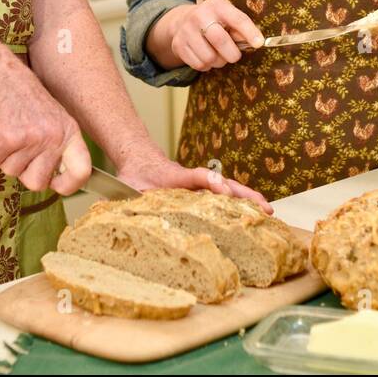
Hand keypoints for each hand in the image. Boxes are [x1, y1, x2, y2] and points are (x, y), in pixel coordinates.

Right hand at [0, 43, 91, 196]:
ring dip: (3, 156)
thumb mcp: (50, 115)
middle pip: (38, 183)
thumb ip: (56, 143)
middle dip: (23, 171)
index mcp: (69, 131)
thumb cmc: (19, 93)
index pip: (82, 171)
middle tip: (17, 146)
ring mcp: (31, 140)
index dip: (69, 186)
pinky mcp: (7, 140)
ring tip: (5, 129)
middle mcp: (54, 137)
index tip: (56, 185)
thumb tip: (56, 177)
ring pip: (12, 172)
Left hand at [115, 147, 273, 214]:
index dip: (209, 182)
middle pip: (223, 183)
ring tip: (268, 213)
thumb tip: (109, 208)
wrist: (140, 159)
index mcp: (174, 179)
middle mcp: (193, 181)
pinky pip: (225, 197)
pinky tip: (255, 217)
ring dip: (248, 200)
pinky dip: (242, 205)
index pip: (194, 177)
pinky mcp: (204, 192)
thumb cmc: (134, 176)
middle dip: (244, 195)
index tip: (222, 188)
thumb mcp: (126, 187)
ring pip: (228, 190)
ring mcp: (201, 186)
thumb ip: (126, 197)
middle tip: (264, 207)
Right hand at [171, 0, 264, 71]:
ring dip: (219, 62)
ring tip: (218, 55)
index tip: (259, 44)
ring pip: (209, 57)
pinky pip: (199, 65)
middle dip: (232, 54)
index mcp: (217, 5)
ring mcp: (186, 30)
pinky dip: (206, 66)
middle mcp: (200, 15)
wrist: (183, 21)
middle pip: (220, 41)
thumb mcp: (228, 16)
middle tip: (234, 55)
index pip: (237, 19)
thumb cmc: (215, 20)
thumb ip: (241, 27)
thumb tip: (255, 42)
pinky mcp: (178, 45)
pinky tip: (206, 56)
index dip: (249, 32)